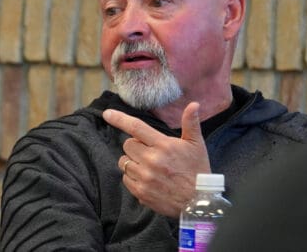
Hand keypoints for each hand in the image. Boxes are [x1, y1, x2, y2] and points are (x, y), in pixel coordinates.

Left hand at [102, 102, 210, 217]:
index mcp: (163, 145)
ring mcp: (145, 177)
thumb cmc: (197, 170)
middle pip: (127, 145)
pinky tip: (147, 180)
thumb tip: (193, 104)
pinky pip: (126, 179)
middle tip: (149, 153)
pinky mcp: (140, 192)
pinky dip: (132, 178)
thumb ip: (190, 123)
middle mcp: (151, 159)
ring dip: (132, 162)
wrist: (198, 202)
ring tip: (148, 167)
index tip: (107, 114)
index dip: (119, 119)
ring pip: (124, 162)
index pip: (136, 128)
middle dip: (135, 147)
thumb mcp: (196, 145)